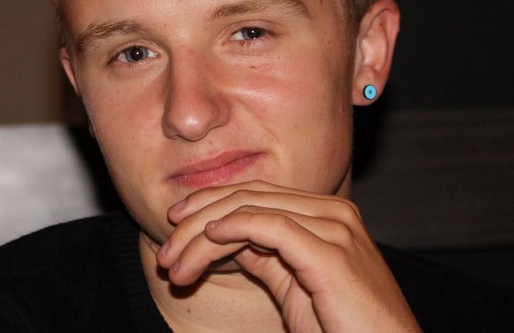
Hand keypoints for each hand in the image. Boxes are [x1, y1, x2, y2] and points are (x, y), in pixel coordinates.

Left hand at [156, 181, 419, 332]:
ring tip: (175, 261)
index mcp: (328, 215)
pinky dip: (233, 228)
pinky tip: (208, 240)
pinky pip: (270, 226)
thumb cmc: (347, 328)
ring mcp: (335, 226)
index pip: (257, 195)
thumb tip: (228, 237)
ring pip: (252, 210)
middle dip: (198, 218)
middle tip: (166, 247)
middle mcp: (334, 212)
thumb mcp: (296, 286)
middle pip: (250, 197)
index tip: (174, 225)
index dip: (210, 205)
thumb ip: (268, 256)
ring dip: (202, 235)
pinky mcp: (330, 250)